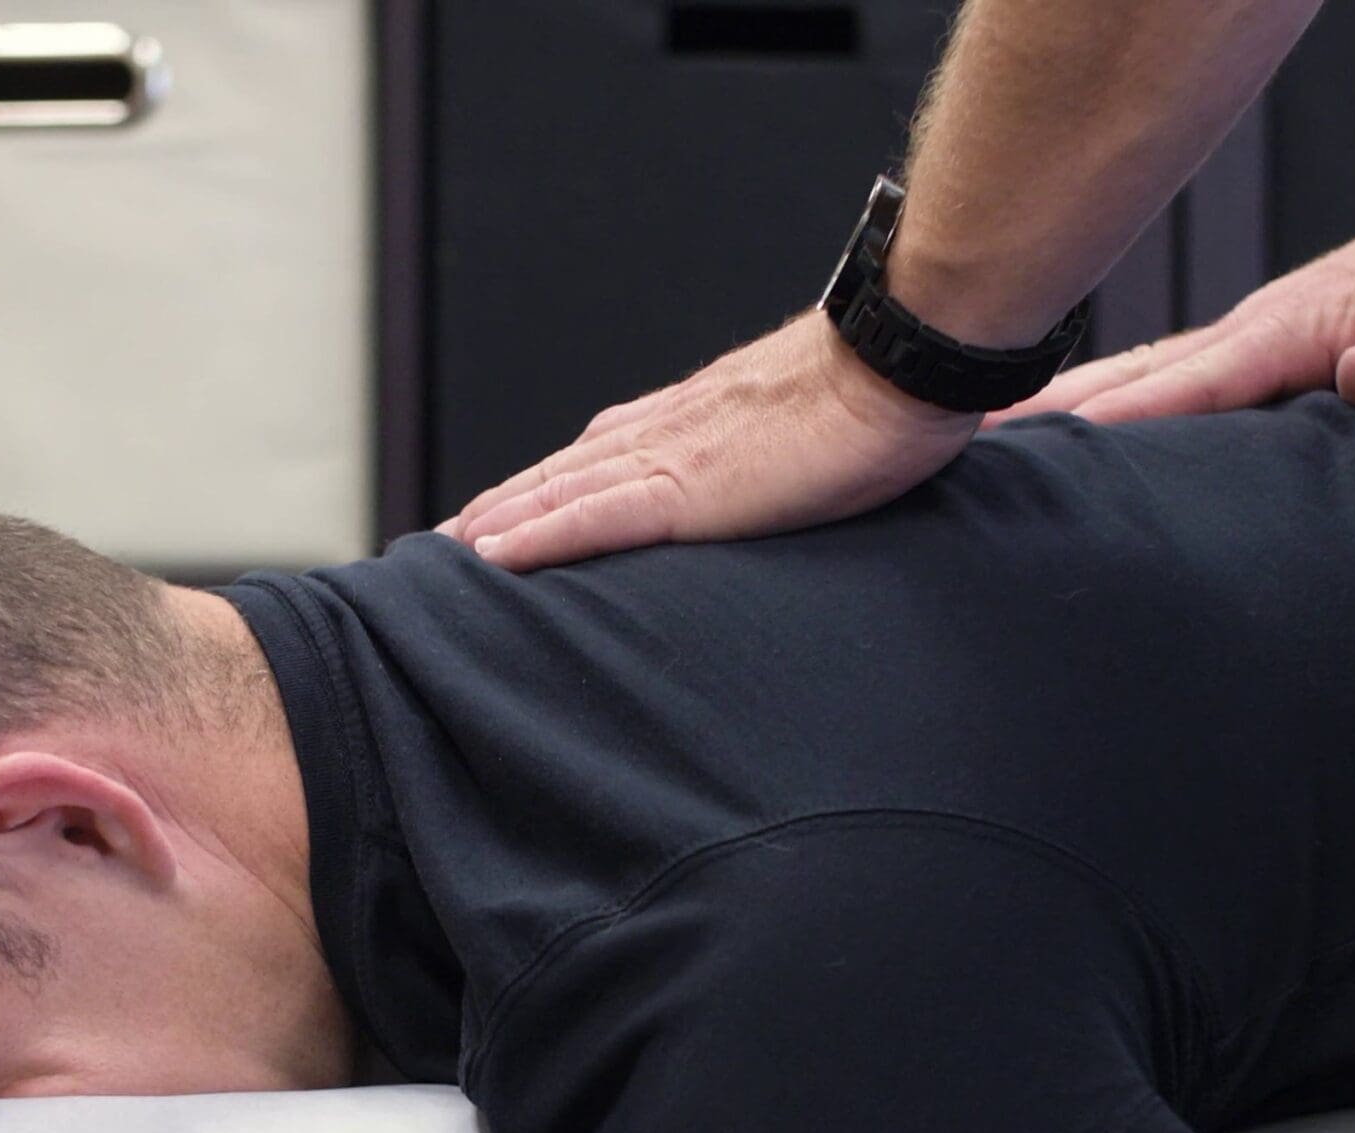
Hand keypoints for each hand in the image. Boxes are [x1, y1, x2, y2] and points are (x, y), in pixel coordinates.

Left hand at [439, 313, 982, 572]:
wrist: (906, 355)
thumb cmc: (891, 386)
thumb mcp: (825, 418)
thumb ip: (794, 441)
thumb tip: (810, 459)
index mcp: (706, 414)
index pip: (609, 449)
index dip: (555, 479)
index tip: (515, 503)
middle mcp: (673, 427)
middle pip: (565, 469)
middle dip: (506, 504)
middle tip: (450, 536)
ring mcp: (674, 454)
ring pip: (560, 490)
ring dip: (499, 520)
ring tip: (447, 551)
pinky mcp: (689, 488)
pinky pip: (594, 515)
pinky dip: (537, 534)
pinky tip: (490, 555)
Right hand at [998, 163, 1354, 427]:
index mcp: (1286, 332)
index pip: (1179, 386)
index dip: (1107, 422)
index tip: (1026, 450)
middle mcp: (1248, 329)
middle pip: (1122, 378)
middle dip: (1039, 416)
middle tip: (948, 450)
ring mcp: (1244, 335)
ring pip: (1129, 375)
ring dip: (1053, 408)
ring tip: (974, 445)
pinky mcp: (1253, 346)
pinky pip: (1157, 377)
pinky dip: (1100, 400)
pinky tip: (1065, 425)